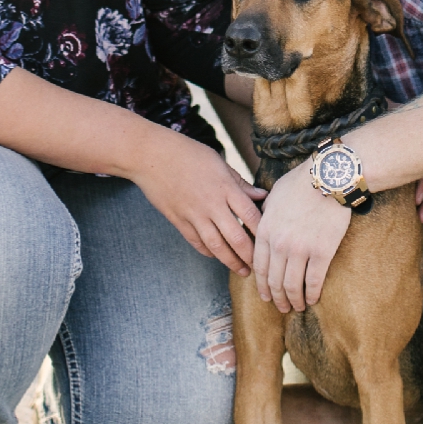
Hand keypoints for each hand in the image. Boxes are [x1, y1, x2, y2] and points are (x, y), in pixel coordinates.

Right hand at [133, 135, 263, 273]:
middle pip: (236, 237)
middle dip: (250, 255)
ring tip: (242, 270)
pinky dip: (208, 252)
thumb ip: (240, 184)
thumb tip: (262, 196)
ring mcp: (193, 214)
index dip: (263, 232)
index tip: (271, 242)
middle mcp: (211, 204)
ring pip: (216, 245)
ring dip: (231, 261)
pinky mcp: (178, 220)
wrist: (151, 156)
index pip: (251, 215)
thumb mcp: (219, 163)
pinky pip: (196, 242)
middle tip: (260, 266)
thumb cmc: (188, 153)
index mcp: (225, 187)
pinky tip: (216, 256)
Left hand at [253, 171, 351, 312]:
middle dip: (276, 298)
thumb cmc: (301, 183)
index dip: (262, 286)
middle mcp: (279, 244)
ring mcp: (300, 250)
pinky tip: (312, 299)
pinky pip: (313, 281)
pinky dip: (311, 294)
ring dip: (293, 300)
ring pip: (292, 285)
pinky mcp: (322, 252)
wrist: (328, 178)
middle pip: (274, 281)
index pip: (259, 267)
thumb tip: (259, 225)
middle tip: (281, 307)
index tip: (265, 295)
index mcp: (265, 230)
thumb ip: (263, 215)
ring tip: (296, 307)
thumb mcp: (272, 196)